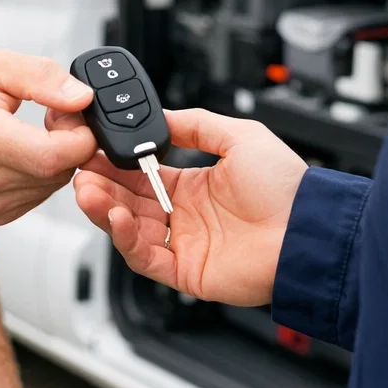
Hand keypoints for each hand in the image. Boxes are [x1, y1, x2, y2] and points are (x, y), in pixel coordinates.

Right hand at [0, 50, 96, 224]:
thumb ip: (41, 78)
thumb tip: (81, 97)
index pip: (56, 156)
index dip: (79, 133)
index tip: (71, 111)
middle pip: (59, 172)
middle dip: (70, 142)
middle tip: (53, 115)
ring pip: (53, 186)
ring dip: (56, 158)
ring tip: (31, 131)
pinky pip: (38, 196)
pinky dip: (40, 174)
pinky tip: (21, 152)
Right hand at [74, 108, 307, 305]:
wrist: (308, 229)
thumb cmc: (287, 187)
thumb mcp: (240, 136)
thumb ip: (197, 125)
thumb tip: (160, 116)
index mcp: (194, 187)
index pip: (141, 175)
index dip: (115, 163)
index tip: (94, 148)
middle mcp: (185, 217)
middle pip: (127, 201)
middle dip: (100, 185)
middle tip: (79, 169)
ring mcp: (184, 245)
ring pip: (128, 229)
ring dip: (103, 209)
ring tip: (86, 190)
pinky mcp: (186, 272)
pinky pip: (145, 258)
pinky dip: (124, 239)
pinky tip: (115, 216)